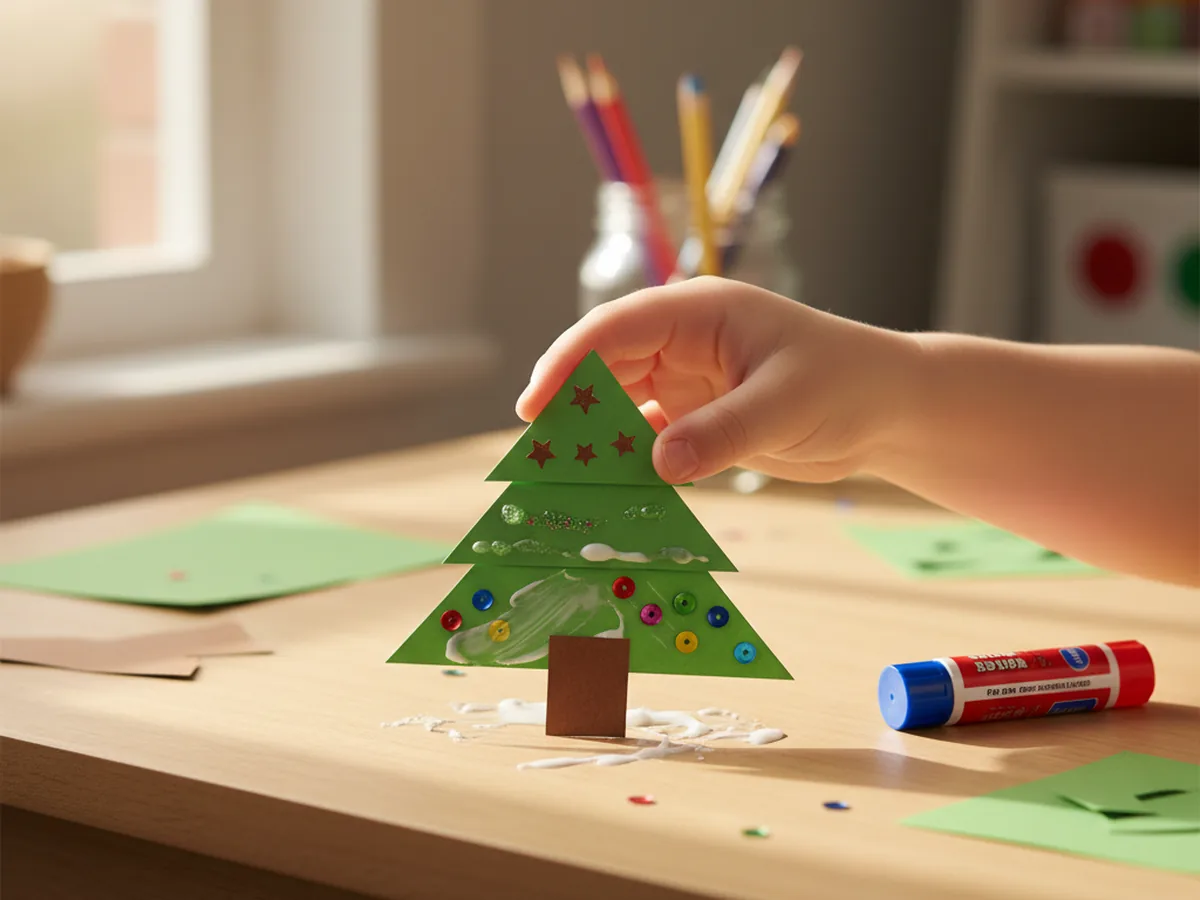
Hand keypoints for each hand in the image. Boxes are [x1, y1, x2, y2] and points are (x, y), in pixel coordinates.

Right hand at [516, 278, 918, 483]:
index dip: (567, 362)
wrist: (889, 410)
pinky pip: (644, 439)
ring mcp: (685, 381)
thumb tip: (659, 464)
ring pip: (618, 407)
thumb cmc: (849, 383)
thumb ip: (724, 432)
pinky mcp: (695, 418)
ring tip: (563, 482)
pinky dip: (626, 464)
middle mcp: (681, 342)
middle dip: (570, 408)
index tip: (535, 405)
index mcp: (698, 313)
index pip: (614, 328)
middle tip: (539, 457)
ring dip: (593, 441)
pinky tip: (610, 493)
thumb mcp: (787, 405)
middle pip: (604, 368)